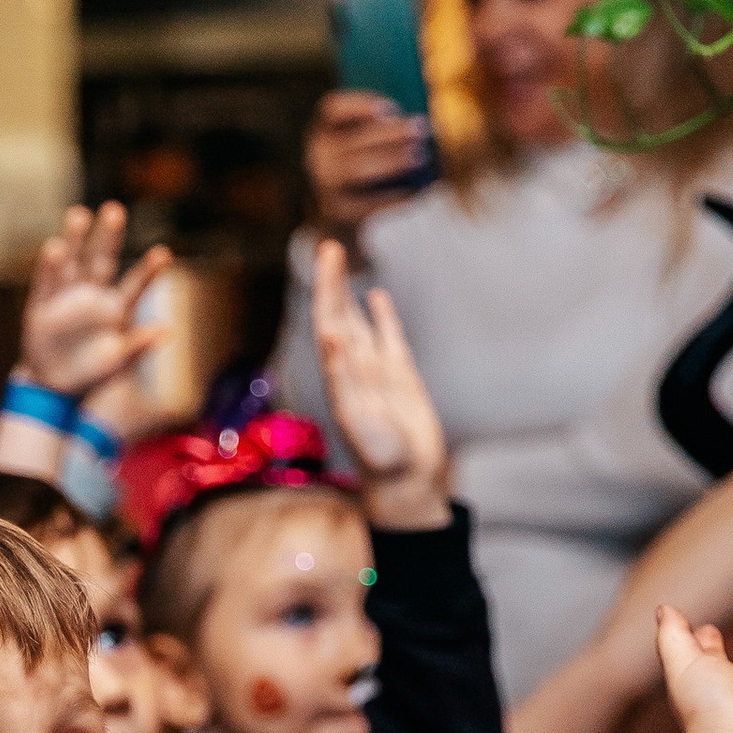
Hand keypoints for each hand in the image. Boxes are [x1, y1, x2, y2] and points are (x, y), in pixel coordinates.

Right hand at [20, 204, 165, 401]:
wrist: (55, 387)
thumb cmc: (93, 374)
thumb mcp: (117, 362)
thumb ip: (137, 346)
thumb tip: (165, 331)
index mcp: (116, 308)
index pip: (135, 285)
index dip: (148, 271)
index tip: (163, 254)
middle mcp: (92, 295)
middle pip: (101, 260)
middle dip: (108, 237)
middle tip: (114, 210)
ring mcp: (67, 297)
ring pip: (71, 262)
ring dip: (74, 239)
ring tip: (79, 215)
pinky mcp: (42, 306)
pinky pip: (46, 283)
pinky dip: (49, 267)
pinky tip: (53, 249)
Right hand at [304, 91, 430, 237]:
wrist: (340, 213)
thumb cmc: (361, 164)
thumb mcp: (360, 141)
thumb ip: (380, 128)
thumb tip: (414, 122)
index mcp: (324, 129)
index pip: (334, 109)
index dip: (361, 106)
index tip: (392, 108)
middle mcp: (319, 156)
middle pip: (352, 142)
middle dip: (389, 135)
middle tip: (420, 130)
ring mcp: (325, 186)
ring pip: (357, 170)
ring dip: (392, 161)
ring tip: (421, 157)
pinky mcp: (339, 212)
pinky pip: (368, 202)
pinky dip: (395, 195)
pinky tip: (416, 189)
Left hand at [312, 240, 448, 527]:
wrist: (407, 485)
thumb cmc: (383, 464)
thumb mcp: (362, 422)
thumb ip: (345, 382)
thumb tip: (332, 338)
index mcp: (339, 382)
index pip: (328, 331)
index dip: (325, 299)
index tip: (324, 266)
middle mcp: (353, 372)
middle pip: (337, 317)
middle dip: (331, 283)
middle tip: (328, 247)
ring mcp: (376, 373)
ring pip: (358, 321)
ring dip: (346, 291)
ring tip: (338, 258)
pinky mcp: (401, 377)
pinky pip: (388, 337)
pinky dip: (381, 315)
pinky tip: (374, 294)